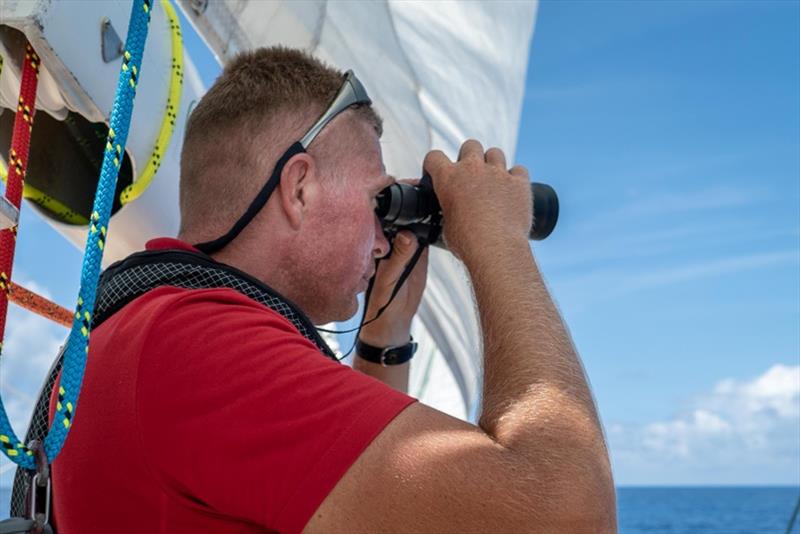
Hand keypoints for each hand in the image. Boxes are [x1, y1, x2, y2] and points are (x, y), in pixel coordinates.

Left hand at [358, 182, 428, 347]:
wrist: (394, 322)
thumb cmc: (381, 302)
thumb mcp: (388, 280)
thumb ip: (398, 258)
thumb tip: (408, 235)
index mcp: (375, 241)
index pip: (382, 213)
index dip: (390, 196)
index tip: (401, 183)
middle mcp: (389, 239)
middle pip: (399, 212)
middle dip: (408, 196)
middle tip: (422, 183)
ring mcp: (405, 243)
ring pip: (413, 220)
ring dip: (421, 208)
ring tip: (435, 194)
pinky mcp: (419, 251)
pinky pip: (426, 233)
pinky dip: (432, 224)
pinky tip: (441, 214)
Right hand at [424, 140, 531, 261]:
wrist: (495, 249)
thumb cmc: (467, 242)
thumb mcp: (446, 226)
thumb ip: (448, 211)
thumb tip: (451, 214)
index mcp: (448, 179)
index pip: (434, 156)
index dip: (435, 164)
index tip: (438, 172)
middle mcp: (473, 169)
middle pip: (470, 145)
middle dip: (470, 156)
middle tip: (471, 175)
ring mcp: (498, 173)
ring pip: (495, 152)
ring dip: (493, 163)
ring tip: (493, 181)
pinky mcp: (519, 183)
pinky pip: (519, 170)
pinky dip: (516, 178)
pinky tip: (513, 190)